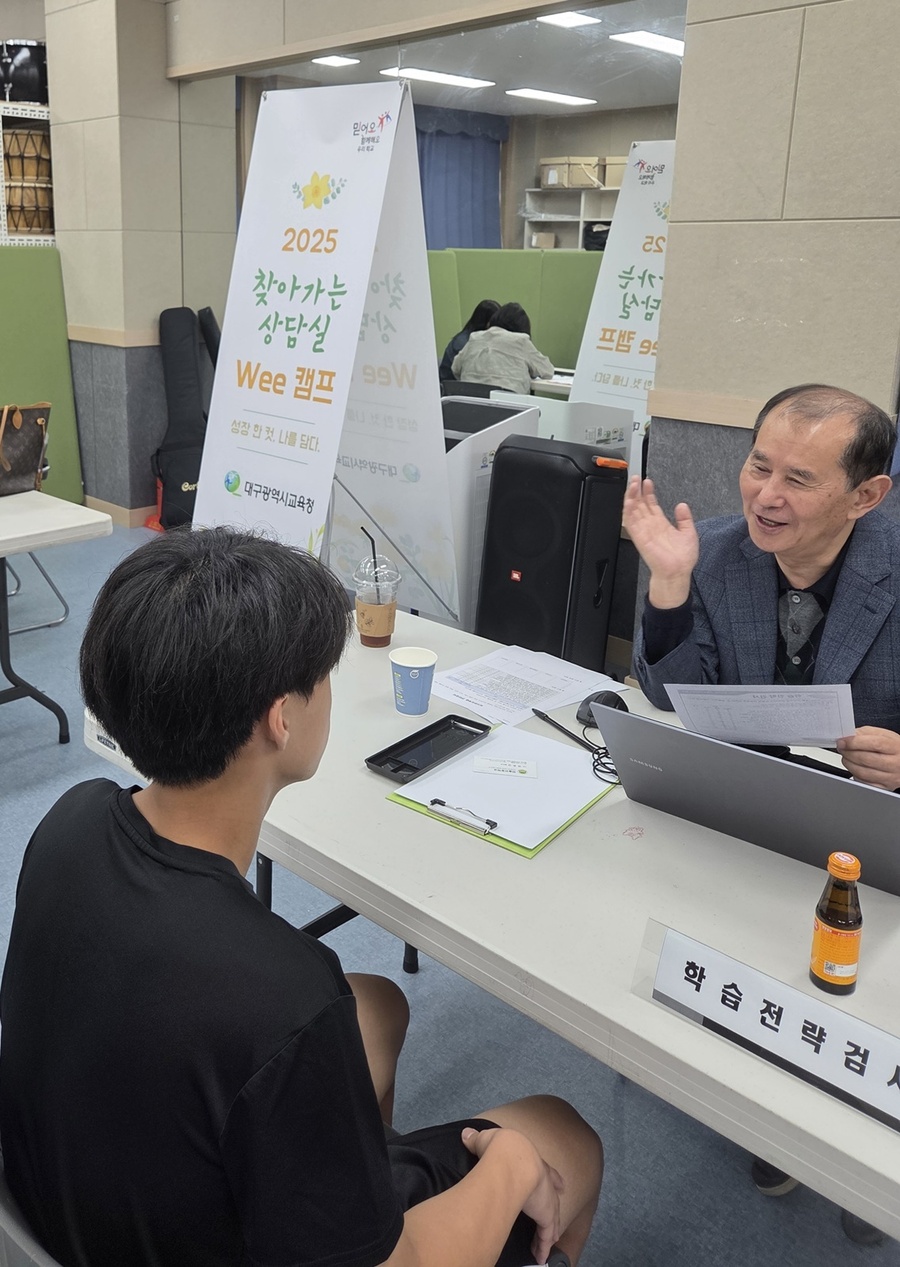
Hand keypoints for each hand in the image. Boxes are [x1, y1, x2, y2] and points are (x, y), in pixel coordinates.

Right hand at [462, 1126, 562, 1263]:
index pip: (546, 1171)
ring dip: (549, 1231)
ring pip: (551, 1218)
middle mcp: (544, 1180)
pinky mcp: (545, 1215)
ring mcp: (546, 1198)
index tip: (560, 1184)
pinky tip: (541, 1256)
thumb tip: (466, 1135)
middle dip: (554, 1207)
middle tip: (557, 1218)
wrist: (511, 1159)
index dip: (552, 1178)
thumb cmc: (500, 1147)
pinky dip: (543, 1246)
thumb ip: (477, 1139)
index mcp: (532, 1161)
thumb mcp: (486, 1139)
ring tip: (548, 1244)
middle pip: (552, 1197)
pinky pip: (545, 1235)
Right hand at [622, 477, 698, 607]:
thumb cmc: (682, 559)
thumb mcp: (689, 533)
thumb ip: (685, 518)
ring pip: (634, 510)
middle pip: (640, 504)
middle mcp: (651, 526)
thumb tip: (682, 505)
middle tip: (637, 478)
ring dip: (632, 496)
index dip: (648, 492)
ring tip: (633, 484)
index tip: (647, 482)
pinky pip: (631, 522)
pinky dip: (628, 510)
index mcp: (661, 524)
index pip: (651, 504)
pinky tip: (629, 500)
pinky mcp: (639, 537)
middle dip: (637, 490)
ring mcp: (644, 531)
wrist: (678, 573)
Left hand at [836, 727, 899, 790]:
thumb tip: (848, 736)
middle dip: (848, 753)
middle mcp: (895, 763)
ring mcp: (890, 777)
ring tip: (846, 758)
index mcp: (895, 747)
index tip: (842, 742)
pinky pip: (865, 783)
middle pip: (866, 759)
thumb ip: (865, 733)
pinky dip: (855, 775)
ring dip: (849, 765)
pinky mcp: (884, 787)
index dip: (854, 743)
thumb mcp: (884, 735)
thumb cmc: (894, 748)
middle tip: (842, 749)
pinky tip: (855, 768)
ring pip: (863, 773)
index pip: (873, 744)